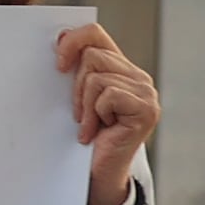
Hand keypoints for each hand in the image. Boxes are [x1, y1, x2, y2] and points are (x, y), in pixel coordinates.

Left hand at [58, 22, 159, 204]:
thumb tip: (60, 37)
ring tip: (90, 123)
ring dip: (85, 104)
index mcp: (121, 68)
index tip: (57, 63)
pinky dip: (95, 114)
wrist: (97, 170)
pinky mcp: (147, 110)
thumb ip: (75, 67)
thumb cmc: (84, 133)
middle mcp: (138, 77)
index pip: (95, 34)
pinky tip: (98, 131)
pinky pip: (107, 95)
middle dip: (75, 86)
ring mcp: (146, 93)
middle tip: (80, 112)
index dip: (72, 41)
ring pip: (96, 77)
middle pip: (91, 56)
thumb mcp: (76, 95)